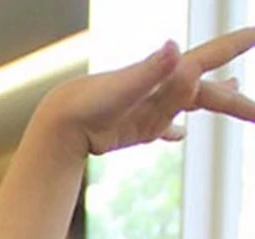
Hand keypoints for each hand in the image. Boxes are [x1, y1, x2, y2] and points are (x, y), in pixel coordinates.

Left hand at [40, 29, 254, 159]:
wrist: (60, 120)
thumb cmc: (90, 102)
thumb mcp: (125, 87)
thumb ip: (152, 70)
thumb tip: (175, 50)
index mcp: (165, 76)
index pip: (208, 59)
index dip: (234, 47)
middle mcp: (161, 90)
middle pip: (206, 94)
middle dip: (234, 102)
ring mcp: (149, 110)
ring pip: (187, 105)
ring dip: (210, 99)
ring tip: (233, 88)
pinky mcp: (134, 129)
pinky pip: (161, 129)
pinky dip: (172, 131)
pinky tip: (180, 136)